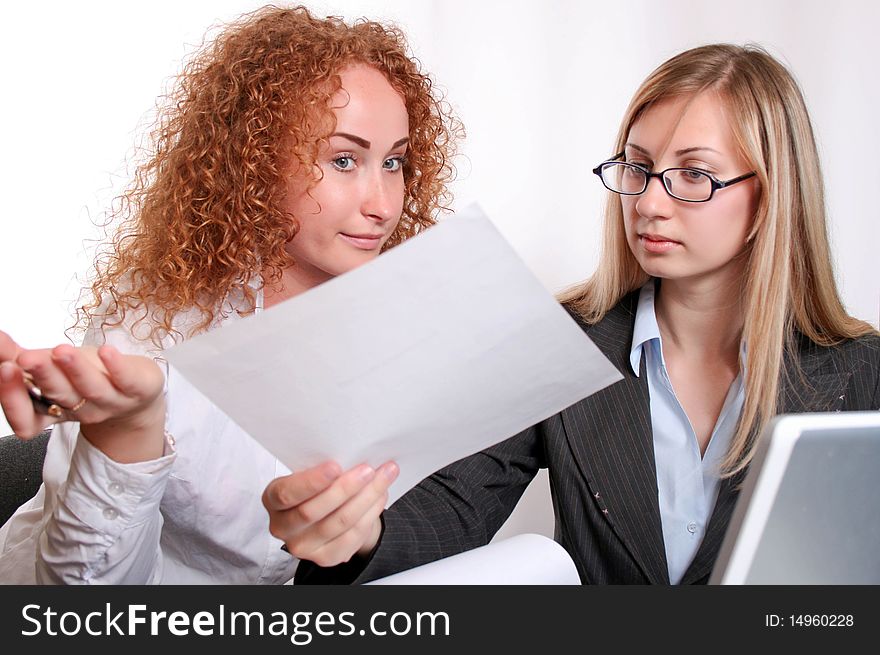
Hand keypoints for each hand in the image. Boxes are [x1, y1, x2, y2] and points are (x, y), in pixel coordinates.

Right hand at [0, 330, 165, 462]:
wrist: (137, 393)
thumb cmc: (88, 376)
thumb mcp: (50, 366)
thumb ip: (16, 356)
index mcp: (52, 408)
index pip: (27, 417)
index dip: (13, 399)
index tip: (5, 369)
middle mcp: (79, 409)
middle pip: (57, 394)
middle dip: (41, 375)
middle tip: (26, 359)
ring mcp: (110, 401)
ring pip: (91, 389)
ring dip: (75, 369)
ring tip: (61, 350)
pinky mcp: (138, 389)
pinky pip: (126, 380)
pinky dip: (116, 366)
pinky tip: (106, 350)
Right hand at [263, 460, 398, 566]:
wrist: (328, 514)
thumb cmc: (318, 486)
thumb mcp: (310, 472)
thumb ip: (322, 468)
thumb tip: (352, 454)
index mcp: (273, 499)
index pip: (287, 494)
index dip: (311, 481)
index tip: (335, 466)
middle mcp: (282, 527)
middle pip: (313, 511)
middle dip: (346, 488)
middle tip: (368, 469)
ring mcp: (303, 547)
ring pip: (339, 522)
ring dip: (367, 497)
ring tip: (384, 475)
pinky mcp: (326, 557)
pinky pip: (353, 536)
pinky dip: (371, 512)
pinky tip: (380, 495)